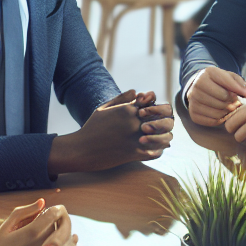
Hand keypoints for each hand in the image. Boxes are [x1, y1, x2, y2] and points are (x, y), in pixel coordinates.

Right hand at [0, 200, 79, 245]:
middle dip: (62, 223)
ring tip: (69, 235)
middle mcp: (42, 244)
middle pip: (63, 228)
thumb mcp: (6, 227)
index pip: (55, 213)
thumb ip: (24, 211)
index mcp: (32, 231)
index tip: (51, 210)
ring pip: (68, 244)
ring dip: (69, 238)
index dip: (55, 209)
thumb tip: (43, 202)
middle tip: (58, 222)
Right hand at [49, 90, 166, 174]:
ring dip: (164, 136)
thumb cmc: (92, 128)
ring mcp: (135, 138)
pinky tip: (154, 149)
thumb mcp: (104, 108)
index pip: (153, 102)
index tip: (152, 112)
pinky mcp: (134, 154)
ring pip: (163, 135)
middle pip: (162, 117)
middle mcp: (134, 122)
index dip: (156, 106)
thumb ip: (121, 98)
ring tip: (161, 137)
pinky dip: (159, 150)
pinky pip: (156, 152)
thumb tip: (136, 91)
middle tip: (161, 125)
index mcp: (127, 109)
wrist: (82, 149)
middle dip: (164, 119)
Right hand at [185, 67, 245, 125]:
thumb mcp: (228, 76)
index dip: (238, 90)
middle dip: (232, 101)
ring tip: (229, 107)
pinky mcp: (192, 113)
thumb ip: (238, 82)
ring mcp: (193, 100)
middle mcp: (197, 85)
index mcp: (207, 73)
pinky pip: (212, 121)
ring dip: (227, 111)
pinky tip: (221, 113)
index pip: (227, 83)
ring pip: (218, 111)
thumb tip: (244, 93)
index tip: (245, 94)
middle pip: (223, 98)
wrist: (199, 88)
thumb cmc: (218, 82)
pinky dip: (220, 119)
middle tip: (235, 102)